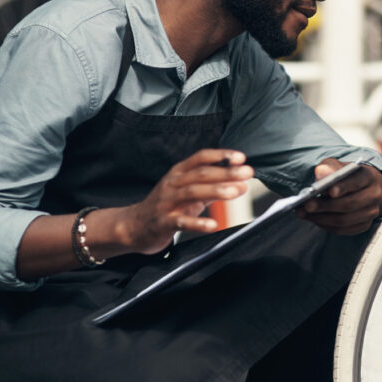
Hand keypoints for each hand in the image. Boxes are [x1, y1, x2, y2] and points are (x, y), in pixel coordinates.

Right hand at [119, 148, 253, 253]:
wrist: (134, 226)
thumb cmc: (168, 206)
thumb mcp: (190, 192)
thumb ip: (214, 187)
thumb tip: (242, 183)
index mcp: (179, 172)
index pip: (201, 158)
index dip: (221, 156)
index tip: (241, 157)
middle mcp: (172, 183)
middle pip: (201, 173)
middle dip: (225, 172)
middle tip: (247, 173)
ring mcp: (166, 202)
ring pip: (192, 192)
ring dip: (215, 190)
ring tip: (235, 191)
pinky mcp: (162, 222)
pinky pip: (181, 222)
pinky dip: (198, 223)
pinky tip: (213, 225)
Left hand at [296, 159, 381, 234]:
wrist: (365, 188)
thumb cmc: (348, 175)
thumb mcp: (338, 165)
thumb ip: (329, 167)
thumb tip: (320, 173)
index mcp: (369, 176)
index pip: (357, 182)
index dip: (343, 187)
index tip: (329, 191)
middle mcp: (374, 195)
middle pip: (349, 204)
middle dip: (325, 206)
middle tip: (307, 205)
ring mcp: (371, 212)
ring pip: (345, 220)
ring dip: (321, 218)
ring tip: (304, 213)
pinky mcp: (364, 225)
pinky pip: (343, 230)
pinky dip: (326, 225)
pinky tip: (313, 219)